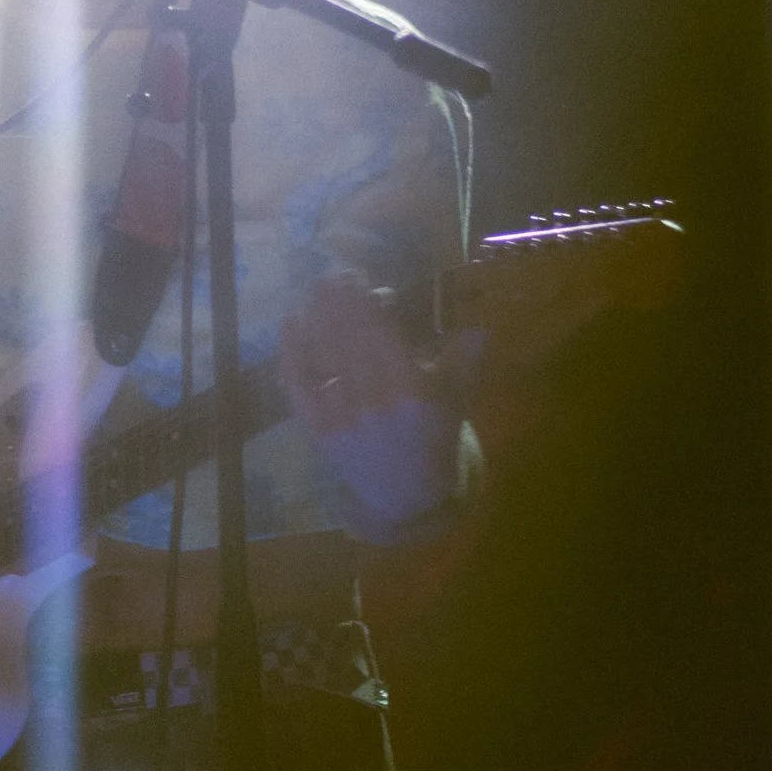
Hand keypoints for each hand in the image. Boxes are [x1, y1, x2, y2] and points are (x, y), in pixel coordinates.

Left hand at [279, 276, 466, 540]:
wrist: (407, 497)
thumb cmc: (435, 439)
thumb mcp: (456, 400)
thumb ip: (464, 361)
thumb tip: (481, 323)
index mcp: (414, 391)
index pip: (383, 333)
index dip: (366, 302)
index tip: (360, 278)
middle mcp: (375, 402)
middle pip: (351, 339)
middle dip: (339, 302)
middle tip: (331, 273)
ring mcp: (343, 416)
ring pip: (325, 355)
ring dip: (317, 317)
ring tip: (315, 290)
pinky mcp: (318, 430)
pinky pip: (299, 385)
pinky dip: (292, 352)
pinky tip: (291, 323)